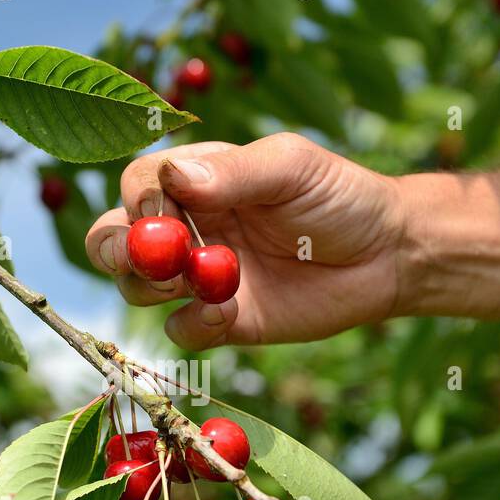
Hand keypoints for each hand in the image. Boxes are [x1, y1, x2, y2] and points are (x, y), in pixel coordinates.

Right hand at [84, 133, 404, 348]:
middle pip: (113, 240)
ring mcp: (199, 277)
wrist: (386, 256)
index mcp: (196, 180)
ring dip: (152, 288)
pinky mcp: (221, 322)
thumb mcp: (290, 168)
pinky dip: (193, 325)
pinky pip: (180, 331)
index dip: (140, 202)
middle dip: (117, 251)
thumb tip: (174, 180)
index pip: (137, 186)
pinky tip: (227, 312)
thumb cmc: (339, 197)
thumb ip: (233, 171)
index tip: (166, 213)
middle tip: (150, 261)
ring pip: (136, 287)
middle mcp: (187, 228)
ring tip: (198, 281)